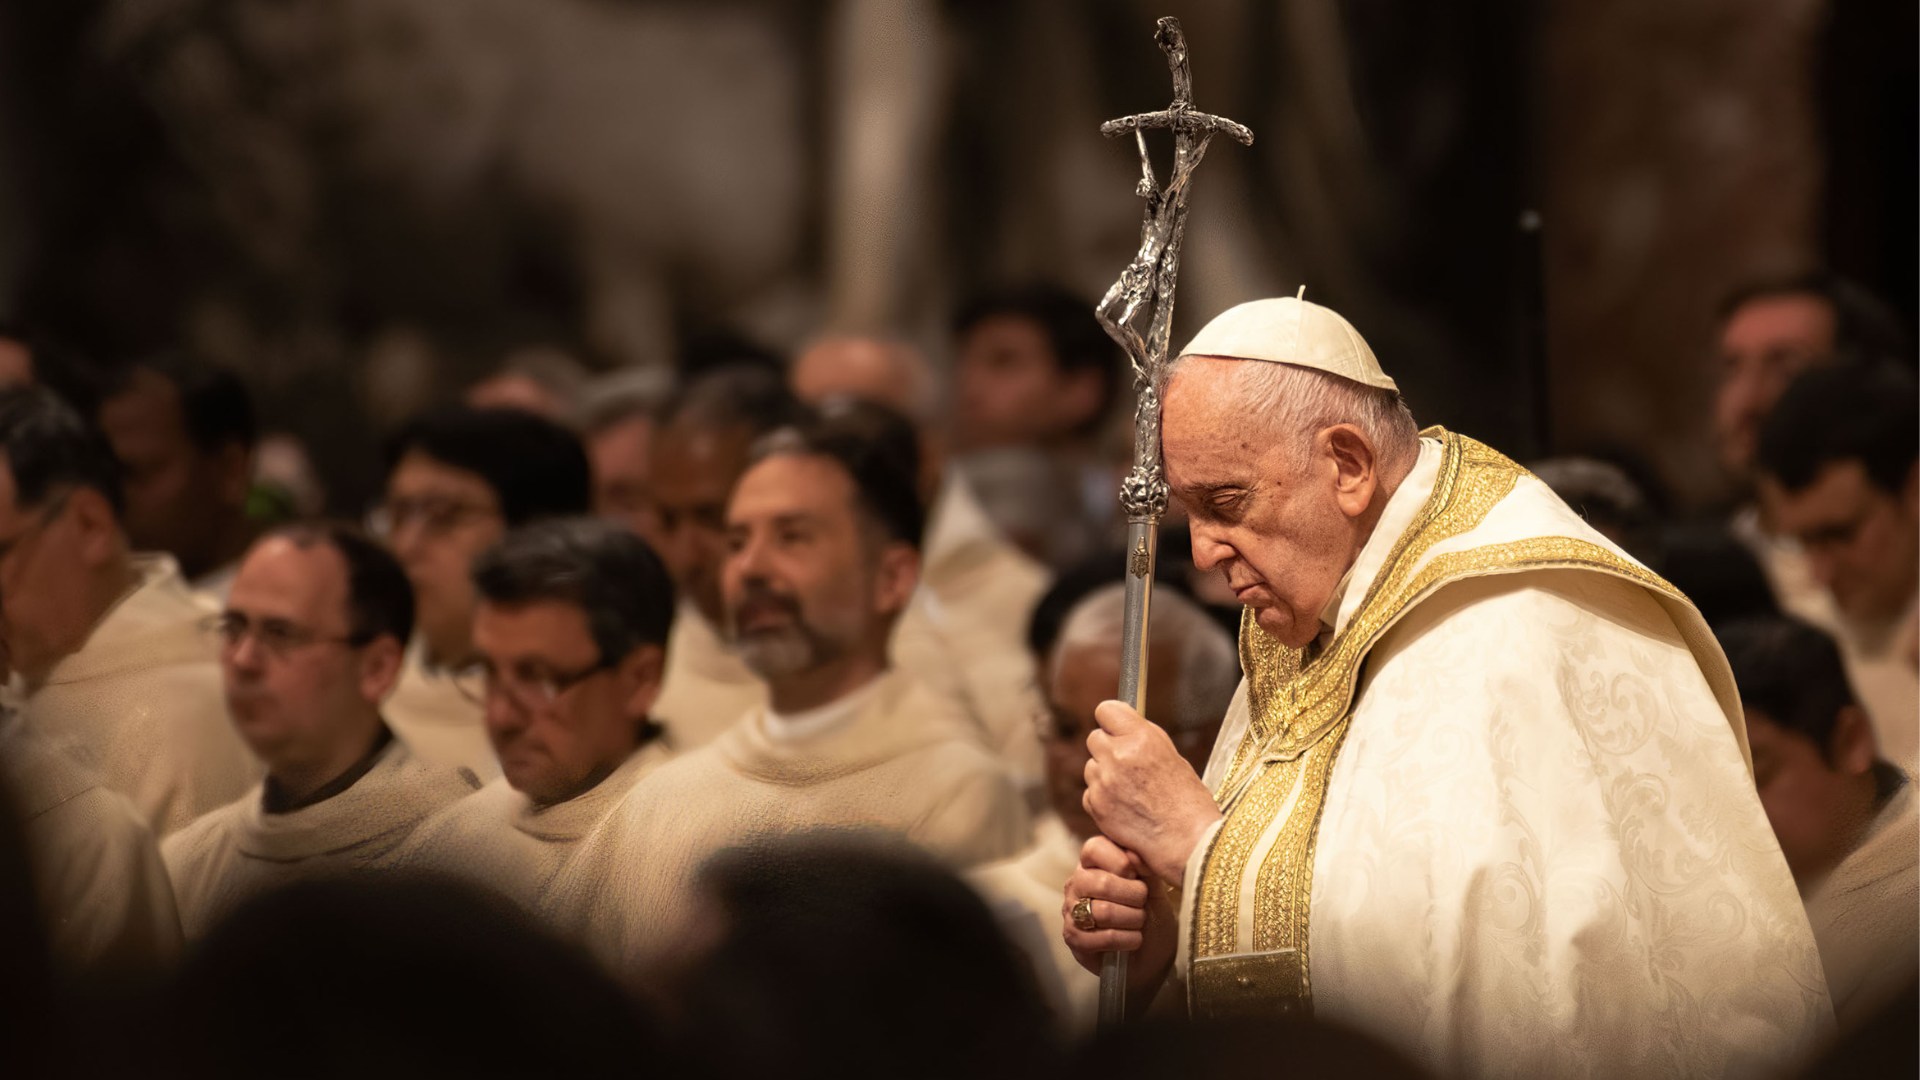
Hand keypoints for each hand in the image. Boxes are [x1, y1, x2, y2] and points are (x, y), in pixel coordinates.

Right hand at [1063, 835, 1175, 993]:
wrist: (1154, 953)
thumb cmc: (1151, 913)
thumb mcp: (1154, 884)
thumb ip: (1143, 865)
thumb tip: (1134, 854)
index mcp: (1092, 864)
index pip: (1094, 848)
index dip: (1121, 861)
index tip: (1139, 876)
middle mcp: (1076, 884)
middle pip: (1101, 882)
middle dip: (1134, 896)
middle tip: (1143, 904)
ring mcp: (1070, 912)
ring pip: (1103, 911)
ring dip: (1133, 920)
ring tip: (1140, 923)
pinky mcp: (1073, 939)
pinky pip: (1103, 937)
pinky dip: (1127, 940)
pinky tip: (1133, 940)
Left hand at [1084, 699, 1221, 884]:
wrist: (1188, 841)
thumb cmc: (1186, 799)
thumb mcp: (1170, 755)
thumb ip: (1141, 738)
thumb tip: (1120, 724)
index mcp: (1141, 737)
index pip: (1105, 710)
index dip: (1111, 720)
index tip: (1116, 727)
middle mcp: (1118, 755)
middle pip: (1094, 738)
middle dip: (1107, 748)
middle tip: (1126, 765)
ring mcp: (1104, 781)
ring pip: (1091, 767)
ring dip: (1104, 775)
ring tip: (1131, 792)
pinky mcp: (1096, 805)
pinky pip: (1090, 792)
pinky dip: (1102, 799)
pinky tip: (1125, 808)